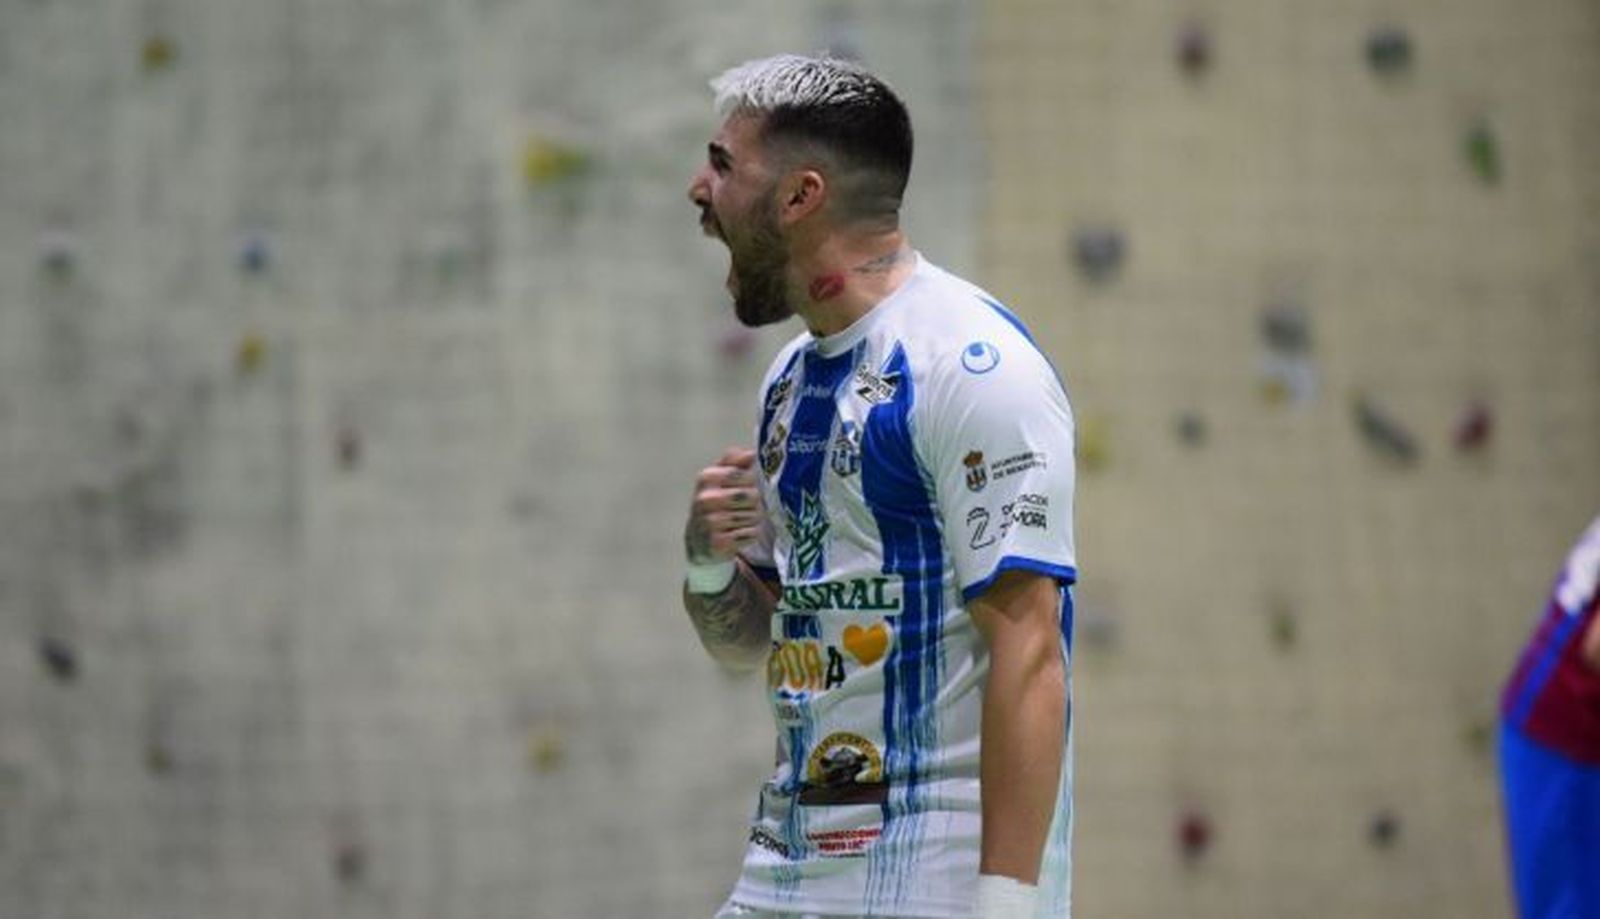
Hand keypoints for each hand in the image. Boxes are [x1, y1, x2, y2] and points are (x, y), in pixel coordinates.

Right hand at [685, 447, 763, 564]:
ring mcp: (710, 522)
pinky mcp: (718, 543)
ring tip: (742, 521)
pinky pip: (751, 535)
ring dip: (754, 519)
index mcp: (707, 478)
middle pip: (753, 496)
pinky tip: (740, 534)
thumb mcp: (719, 477)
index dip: (752, 482)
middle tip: (746, 507)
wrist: (698, 538)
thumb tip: (751, 453)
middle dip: (755, 502)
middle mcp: (705, 499)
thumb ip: (735, 461)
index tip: (747, 487)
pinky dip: (751, 535)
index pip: (746, 475)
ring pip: (754, 516)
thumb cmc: (716, 501)